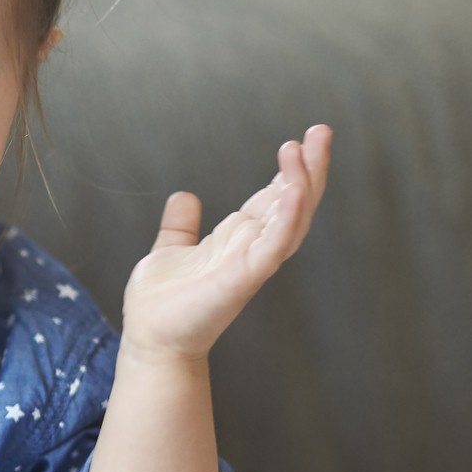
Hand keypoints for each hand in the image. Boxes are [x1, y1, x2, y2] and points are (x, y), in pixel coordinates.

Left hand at [121, 125, 331, 360]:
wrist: (149, 341)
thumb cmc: (162, 304)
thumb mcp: (170, 251)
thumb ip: (182, 226)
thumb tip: (186, 196)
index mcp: (239, 240)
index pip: (276, 198)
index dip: (292, 170)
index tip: (304, 139)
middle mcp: (252, 250)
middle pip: (294, 203)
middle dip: (311, 168)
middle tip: (322, 131)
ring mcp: (251, 265)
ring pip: (290, 220)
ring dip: (300, 184)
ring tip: (303, 149)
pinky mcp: (242, 279)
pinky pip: (273, 247)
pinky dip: (286, 219)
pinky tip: (293, 191)